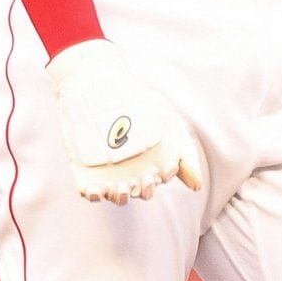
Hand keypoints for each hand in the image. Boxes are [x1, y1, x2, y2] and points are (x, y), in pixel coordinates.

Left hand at [46, 39, 201, 203]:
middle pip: (139, 191)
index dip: (163, 177)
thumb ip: (186, 154)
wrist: (100, 83)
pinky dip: (92, 195)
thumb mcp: (169, 122)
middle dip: (144, 190)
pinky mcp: (85, 169)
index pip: (160, 179)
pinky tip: (96, 190)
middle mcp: (132, 170)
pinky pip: (88, 191)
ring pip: (115, 195)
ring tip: (120, 186)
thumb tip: (196, 187)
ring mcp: (109, 171)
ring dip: (119, 197)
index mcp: (153, 162)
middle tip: (145, 177)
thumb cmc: (140, 102)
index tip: (166, 166)